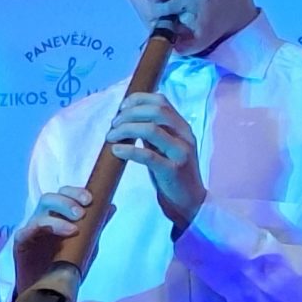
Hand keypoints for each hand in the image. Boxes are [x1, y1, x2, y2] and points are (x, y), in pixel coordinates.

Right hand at [11, 186, 100, 301]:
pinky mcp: (21, 243)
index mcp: (58, 217)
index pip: (64, 195)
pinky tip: (60, 234)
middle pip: (51, 197)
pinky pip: (27, 229)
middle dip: (68, 200)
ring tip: (74, 228)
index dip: (76, 192)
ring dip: (59, 213)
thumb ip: (95, 227)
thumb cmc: (64, 269)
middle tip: (82, 212)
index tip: (90, 200)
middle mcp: (43, 219)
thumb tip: (111, 206)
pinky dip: (44, 226)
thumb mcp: (85, 247)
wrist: (47, 295)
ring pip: (40, 210)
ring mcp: (31, 230)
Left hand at [104, 91, 202, 228]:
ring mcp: (180, 152)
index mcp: (182, 127)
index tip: (121, 108)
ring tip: (111, 137)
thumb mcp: (165, 147)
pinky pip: (148, 156)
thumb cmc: (173, 174)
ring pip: (151, 129)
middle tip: (113, 126)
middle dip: (129, 114)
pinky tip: (116, 151)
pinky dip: (129, 150)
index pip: (161, 100)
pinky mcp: (173, 171)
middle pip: (156, 111)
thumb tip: (129, 117)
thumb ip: (154, 132)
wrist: (191, 202)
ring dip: (126, 129)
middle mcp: (184, 135)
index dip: (138, 99)